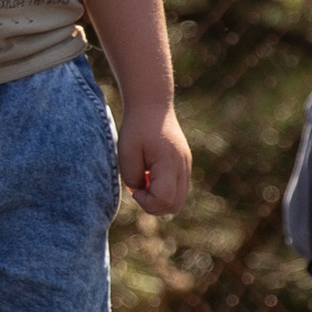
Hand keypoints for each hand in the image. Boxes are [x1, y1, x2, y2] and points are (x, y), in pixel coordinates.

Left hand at [118, 102, 191, 216]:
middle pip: (175, 205)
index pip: (165, 200)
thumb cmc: (137, 127)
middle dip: (153, 205)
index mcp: (169, 163)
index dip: (146, 202)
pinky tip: (150, 175)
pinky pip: (178, 190)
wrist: (152, 105)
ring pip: (178, 200)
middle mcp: (183, 167)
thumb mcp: (126, 152)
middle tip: (138, 188)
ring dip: (159, 199)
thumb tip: (140, 191)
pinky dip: (164, 191)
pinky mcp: (184, 165)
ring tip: (144, 180)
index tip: (133, 189)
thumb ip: (132, 177)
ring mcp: (186, 167)